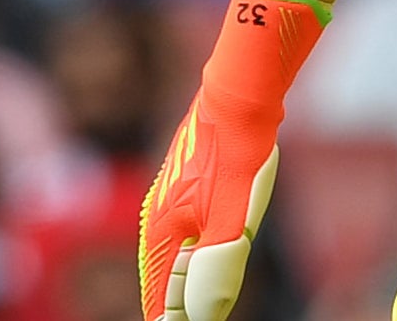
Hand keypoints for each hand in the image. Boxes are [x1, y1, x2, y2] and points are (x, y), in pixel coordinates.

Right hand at [139, 0, 325, 320]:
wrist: (239, 96)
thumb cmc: (235, 155)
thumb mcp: (232, 220)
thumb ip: (216, 271)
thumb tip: (201, 317)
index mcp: (162, 239)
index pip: (160, 306)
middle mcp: (158, 225)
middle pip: (163, 289)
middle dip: (175, 314)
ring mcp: (171, 205)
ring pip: (173, 264)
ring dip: (183, 292)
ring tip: (191, 312)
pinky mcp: (188, 190)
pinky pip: (184, 241)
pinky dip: (191, 264)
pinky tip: (202, 267)